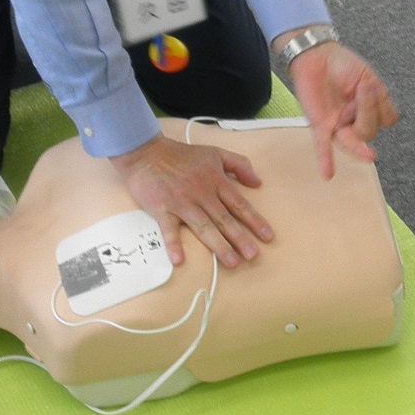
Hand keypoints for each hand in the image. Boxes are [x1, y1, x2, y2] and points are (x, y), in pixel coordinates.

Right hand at [112, 134, 274, 267]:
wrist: (146, 152)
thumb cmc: (182, 155)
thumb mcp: (215, 153)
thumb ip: (239, 164)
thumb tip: (258, 182)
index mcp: (215, 181)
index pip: (239, 204)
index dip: (254, 220)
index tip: (268, 236)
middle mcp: (201, 194)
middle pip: (224, 219)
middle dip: (240, 238)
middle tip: (253, 256)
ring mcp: (181, 203)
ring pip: (203, 227)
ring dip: (218, 245)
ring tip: (231, 262)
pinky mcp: (161, 209)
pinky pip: (168, 229)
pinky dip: (173, 244)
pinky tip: (179, 260)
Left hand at [284, 40, 398, 179]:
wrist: (317, 56)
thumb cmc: (342, 64)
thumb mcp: (367, 76)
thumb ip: (377, 96)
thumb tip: (380, 111)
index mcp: (370, 108)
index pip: (386, 119)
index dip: (381, 107)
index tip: (371, 86)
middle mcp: (355, 120)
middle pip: (369, 131)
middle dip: (368, 112)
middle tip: (361, 90)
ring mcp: (338, 124)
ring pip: (352, 141)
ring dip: (359, 149)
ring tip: (370, 156)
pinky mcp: (320, 125)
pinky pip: (323, 145)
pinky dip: (326, 159)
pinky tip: (328, 174)